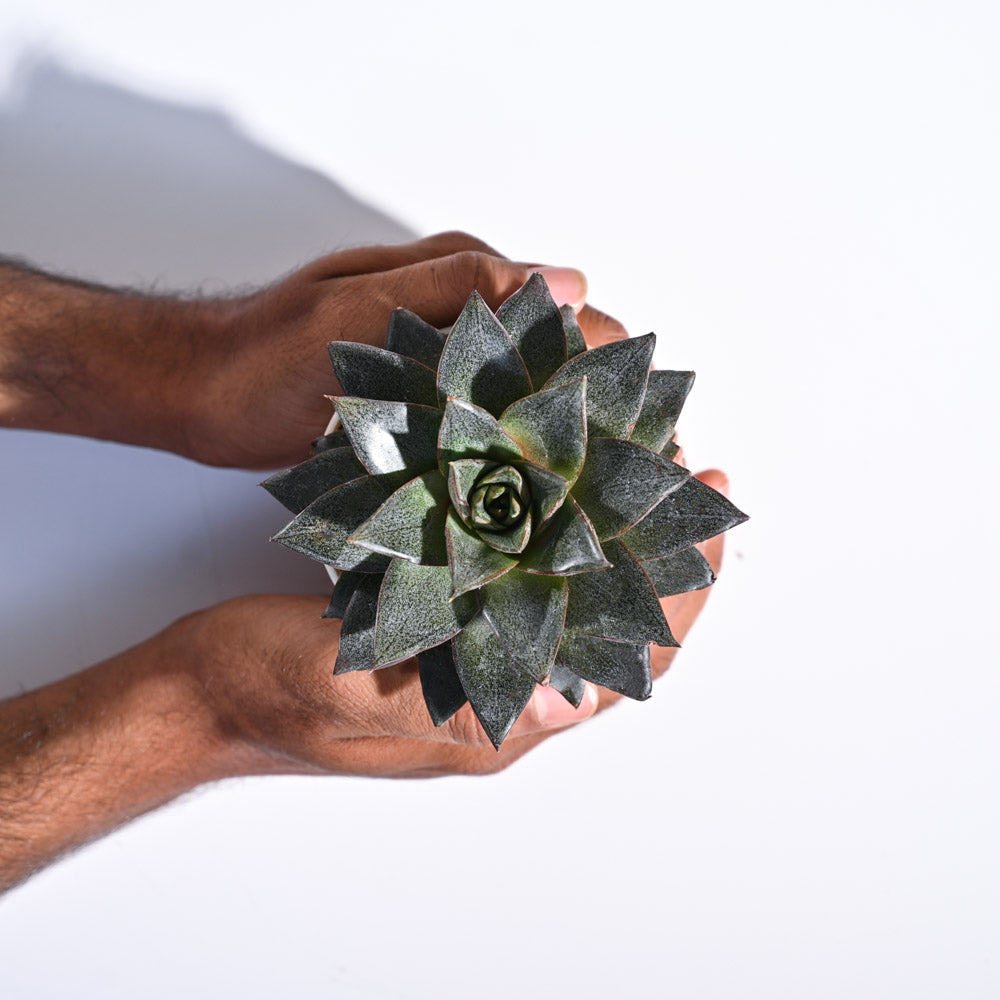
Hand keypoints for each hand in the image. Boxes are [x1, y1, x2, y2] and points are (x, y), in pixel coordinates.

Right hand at [179, 469, 727, 775]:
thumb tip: (568, 710)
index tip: (712, 527)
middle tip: (696, 480)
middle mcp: (494, 694)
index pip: (619, 668)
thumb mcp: (343, 690)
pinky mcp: (438, 628)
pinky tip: (559, 492)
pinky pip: (518, 585)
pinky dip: (552, 538)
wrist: (198, 692)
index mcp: (490, 725)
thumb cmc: (259, 692)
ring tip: (646, 474)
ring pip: (570, 602)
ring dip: (613, 542)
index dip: (677, 601)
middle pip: (610, 630)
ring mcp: (469, 660)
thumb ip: (445, 705)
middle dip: (661, 559)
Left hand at [184, 231, 626, 468]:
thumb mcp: (357, 310)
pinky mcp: (428, 410)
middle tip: (634, 475)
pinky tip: (534, 500)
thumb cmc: (270, 352)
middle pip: (561, 360)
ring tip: (601, 499)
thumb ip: (454, 285)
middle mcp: (466, 320)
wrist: (204, 394)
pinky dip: (516, 459)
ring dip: (564, 441)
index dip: (614, 364)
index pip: (570, 313)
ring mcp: (447, 367)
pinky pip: (490, 429)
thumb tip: (568, 281)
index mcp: (463, 279)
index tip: (645, 425)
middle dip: (602, 411)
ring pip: (531, 400)